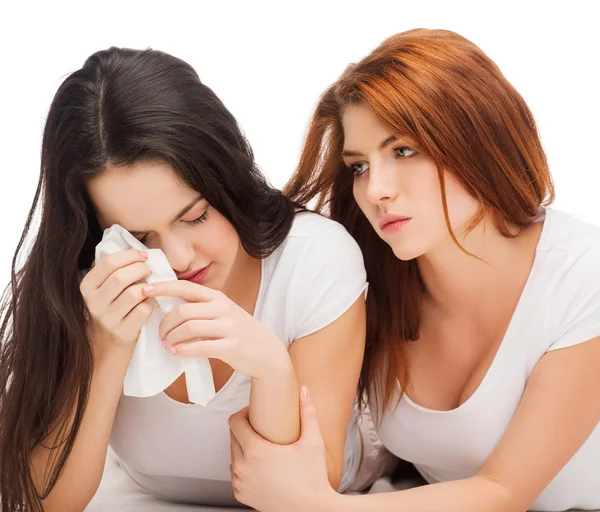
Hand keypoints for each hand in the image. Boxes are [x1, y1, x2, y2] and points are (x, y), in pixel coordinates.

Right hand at [80, 249, 153, 351]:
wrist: (106, 343)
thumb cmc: (111, 307)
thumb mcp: (103, 289)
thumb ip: (113, 271)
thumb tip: (138, 250)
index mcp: (87, 287)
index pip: (109, 262)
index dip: (130, 255)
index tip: (143, 255)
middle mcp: (94, 303)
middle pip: (122, 277)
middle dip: (141, 269)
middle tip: (148, 270)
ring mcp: (108, 319)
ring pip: (135, 293)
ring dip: (147, 287)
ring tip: (149, 287)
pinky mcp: (124, 332)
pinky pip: (144, 309)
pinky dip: (150, 303)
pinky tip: (148, 303)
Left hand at [143, 280, 286, 378]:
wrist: (266, 350)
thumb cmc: (238, 331)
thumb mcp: (222, 312)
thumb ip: (200, 307)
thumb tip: (166, 305)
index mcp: (217, 297)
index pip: (185, 287)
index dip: (163, 287)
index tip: (144, 290)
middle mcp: (222, 309)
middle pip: (183, 311)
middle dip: (165, 324)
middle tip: (160, 335)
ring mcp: (228, 327)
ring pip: (188, 328)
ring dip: (171, 338)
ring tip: (167, 345)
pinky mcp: (231, 346)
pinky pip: (200, 347)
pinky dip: (183, 351)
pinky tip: (176, 353)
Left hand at [228, 387, 337, 511]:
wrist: (312, 511)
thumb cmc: (313, 477)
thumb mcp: (313, 442)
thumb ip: (308, 413)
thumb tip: (304, 389)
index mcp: (255, 451)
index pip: (234, 422)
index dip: (244, 412)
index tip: (257, 412)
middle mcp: (242, 467)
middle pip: (232, 437)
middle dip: (244, 428)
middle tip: (262, 425)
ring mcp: (240, 483)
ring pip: (233, 455)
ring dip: (242, 447)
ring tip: (262, 443)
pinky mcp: (241, 495)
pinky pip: (235, 473)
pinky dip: (243, 465)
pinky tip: (259, 462)